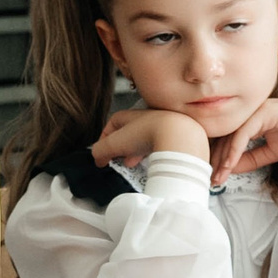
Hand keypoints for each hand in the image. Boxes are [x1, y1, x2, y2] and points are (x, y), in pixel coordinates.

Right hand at [87, 107, 209, 168]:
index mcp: (133, 114)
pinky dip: (154, 155)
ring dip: (137, 152)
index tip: (102, 151)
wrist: (180, 136)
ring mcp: (166, 126)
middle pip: (131, 131)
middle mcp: (150, 117)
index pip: (114, 122)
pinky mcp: (179, 138)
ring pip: (148, 139)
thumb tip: (97, 157)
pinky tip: (151, 164)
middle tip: (117, 159)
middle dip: (122, 147)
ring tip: (132, 163)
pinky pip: (163, 146)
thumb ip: (100, 150)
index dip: (105, 137)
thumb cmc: (148, 134)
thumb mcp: (114, 143)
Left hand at [208, 97, 277, 185]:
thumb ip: (251, 159)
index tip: (216, 176)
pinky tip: (229, 166)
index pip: (229, 138)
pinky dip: (234, 151)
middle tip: (212, 180)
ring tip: (219, 177)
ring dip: (223, 159)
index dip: (220, 158)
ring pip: (231, 136)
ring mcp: (255, 110)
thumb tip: (230, 169)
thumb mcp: (271, 152)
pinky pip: (242, 134)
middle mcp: (251, 112)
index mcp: (252, 118)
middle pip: (225, 137)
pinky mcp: (262, 113)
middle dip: (217, 161)